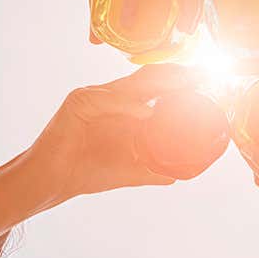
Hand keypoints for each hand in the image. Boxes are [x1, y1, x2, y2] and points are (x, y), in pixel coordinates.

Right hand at [30, 64, 202, 204]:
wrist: (52, 182)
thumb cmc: (85, 173)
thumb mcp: (126, 171)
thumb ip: (150, 169)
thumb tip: (177, 176)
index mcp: (121, 107)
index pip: (154, 86)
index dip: (180, 81)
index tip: (207, 80)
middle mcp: (109, 96)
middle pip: (147, 79)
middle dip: (177, 75)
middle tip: (203, 75)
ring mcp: (93, 96)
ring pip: (130, 84)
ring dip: (160, 84)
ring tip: (186, 84)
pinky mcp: (77, 102)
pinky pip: (107, 99)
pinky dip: (128, 106)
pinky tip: (146, 113)